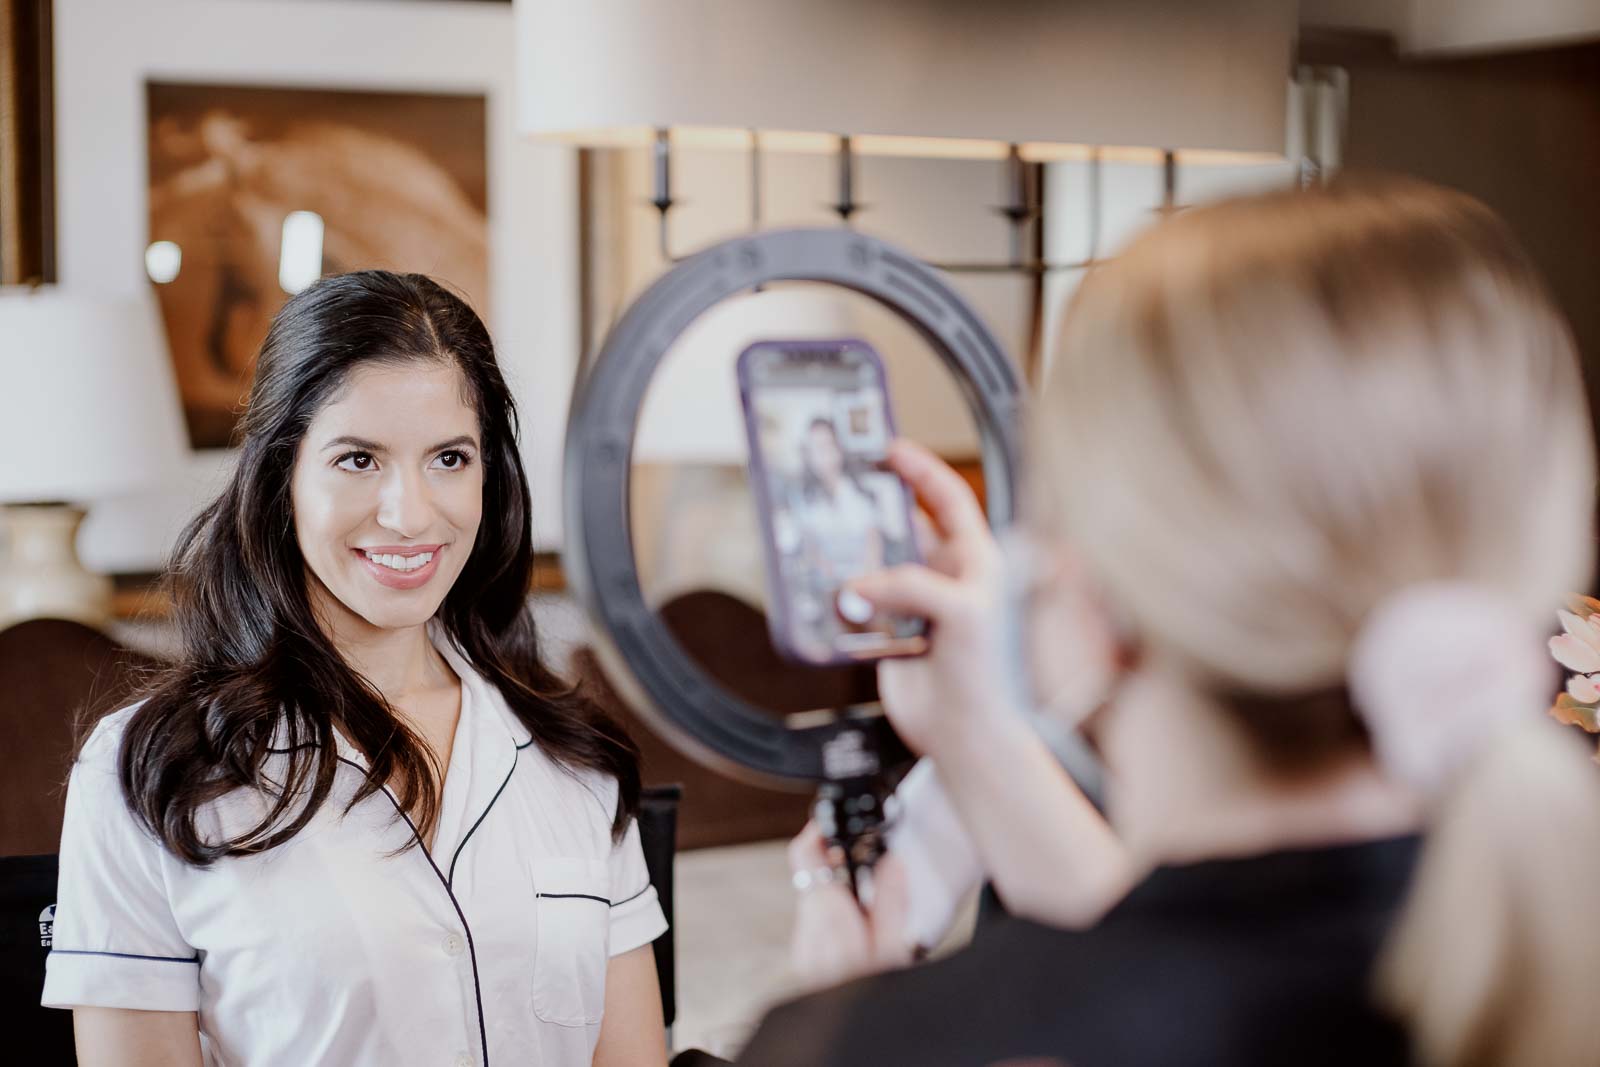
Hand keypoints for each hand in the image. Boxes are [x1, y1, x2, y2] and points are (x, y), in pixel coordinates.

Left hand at [787, 823, 911, 991]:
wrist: (855, 1038)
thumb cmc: (869, 999)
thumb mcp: (894, 948)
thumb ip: (891, 900)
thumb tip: (890, 861)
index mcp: (827, 919)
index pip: (804, 855)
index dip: (818, 831)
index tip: (836, 822)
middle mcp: (807, 931)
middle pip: (812, 875)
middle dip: (838, 865)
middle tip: (869, 860)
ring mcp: (804, 947)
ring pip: (814, 899)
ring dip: (838, 892)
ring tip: (870, 900)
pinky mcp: (808, 960)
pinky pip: (817, 924)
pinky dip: (836, 916)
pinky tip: (860, 928)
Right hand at [847, 440, 1011, 757]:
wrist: (969, 736)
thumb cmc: (992, 676)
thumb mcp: (965, 613)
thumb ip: (914, 586)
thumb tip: (862, 585)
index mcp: (976, 561)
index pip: (949, 500)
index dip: (921, 470)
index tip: (888, 449)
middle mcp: (944, 577)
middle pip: (902, 529)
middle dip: (873, 511)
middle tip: (841, 491)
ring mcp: (913, 606)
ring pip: (872, 567)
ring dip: (850, 559)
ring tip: (824, 542)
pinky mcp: (886, 635)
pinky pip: (855, 608)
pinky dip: (838, 601)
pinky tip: (823, 593)